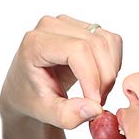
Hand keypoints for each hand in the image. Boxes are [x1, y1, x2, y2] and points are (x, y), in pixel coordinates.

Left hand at [0, 15, 122, 129]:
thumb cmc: (31, 97)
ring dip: (110, 72)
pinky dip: (113, 64)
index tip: (95, 102)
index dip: (91, 76)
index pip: (76, 50)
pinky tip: (99, 80)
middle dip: (104, 78)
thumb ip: (67, 115)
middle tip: (97, 103)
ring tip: (96, 93)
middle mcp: (51, 26)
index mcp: (35, 43)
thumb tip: (95, 108)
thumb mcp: (45, 113)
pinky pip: (112, 41)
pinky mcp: (84, 27)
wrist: (25, 88)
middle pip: (95, 44)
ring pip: (107, 41)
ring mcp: (69, 23)